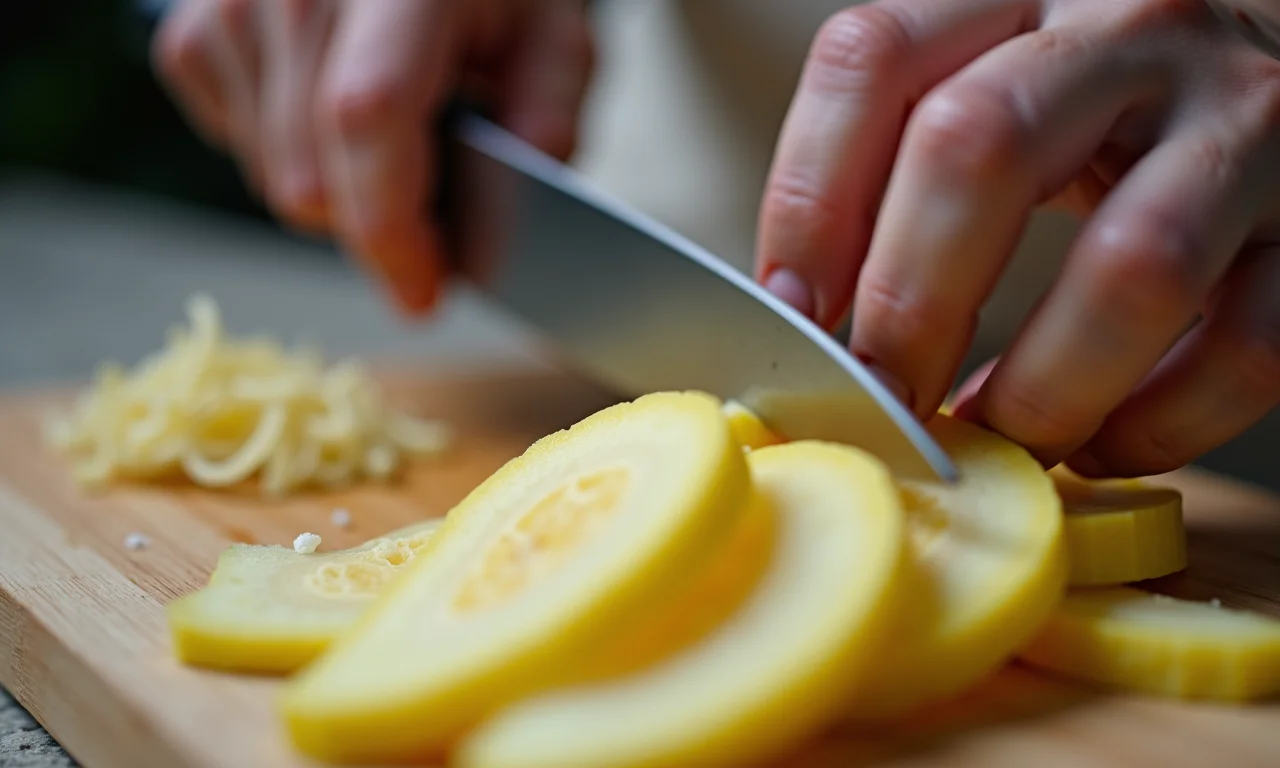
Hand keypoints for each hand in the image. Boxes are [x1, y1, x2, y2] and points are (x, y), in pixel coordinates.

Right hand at [153, 0, 594, 315]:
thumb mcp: (556, 37)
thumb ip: (546, 123)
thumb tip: (494, 231)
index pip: (367, 118)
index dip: (391, 228)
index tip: (425, 292)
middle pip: (309, 176)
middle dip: (377, 232)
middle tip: (431, 228)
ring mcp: (232, 1)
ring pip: (270, 175)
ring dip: (337, 195)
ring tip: (392, 149)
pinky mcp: (194, 24)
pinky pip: (231, 141)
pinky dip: (285, 154)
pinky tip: (329, 118)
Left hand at [756, 0, 1279, 477]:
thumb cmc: (1104, 118)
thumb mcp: (998, 100)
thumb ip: (905, 178)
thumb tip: (808, 327)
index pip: (873, 62)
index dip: (808, 203)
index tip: (790, 317)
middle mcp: (1130, 31)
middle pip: (977, 149)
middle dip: (909, 307)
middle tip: (884, 400)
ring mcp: (1241, 119)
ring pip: (1130, 267)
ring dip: (1043, 389)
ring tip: (999, 438)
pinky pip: (1244, 346)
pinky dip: (1158, 425)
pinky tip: (1099, 444)